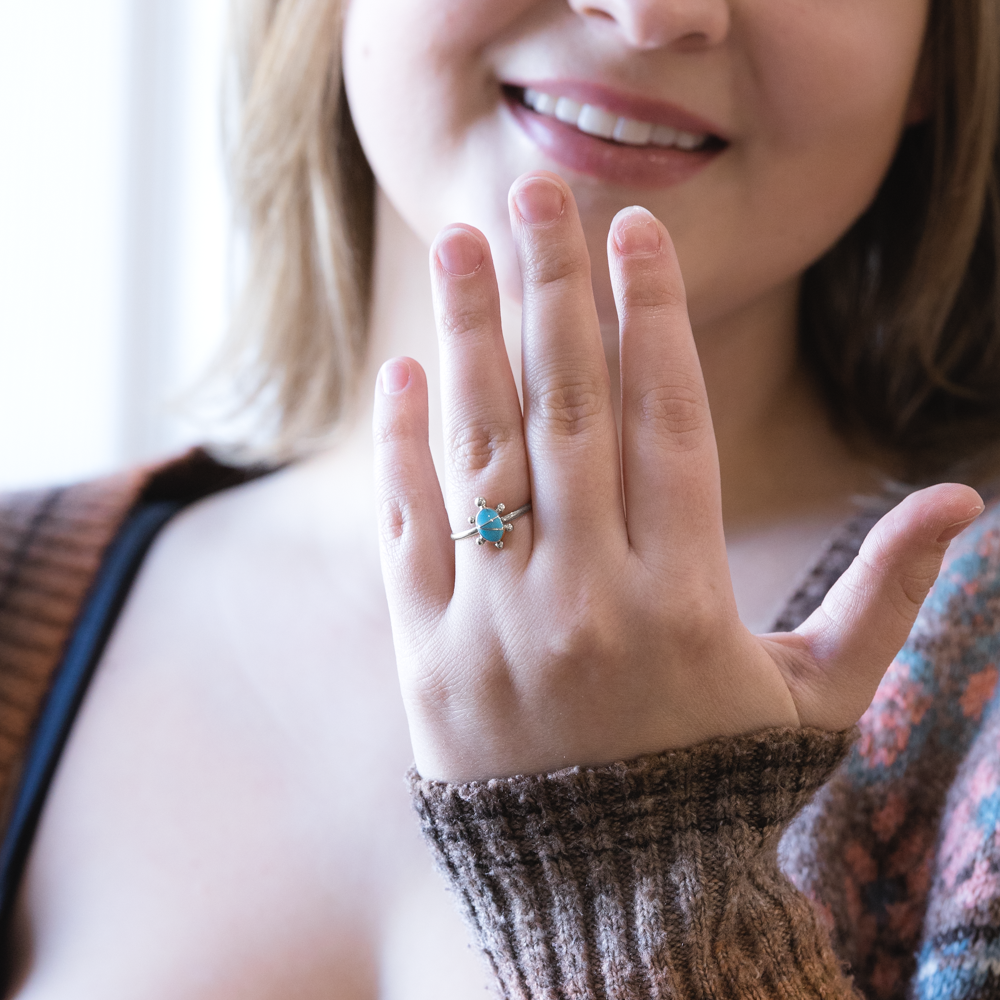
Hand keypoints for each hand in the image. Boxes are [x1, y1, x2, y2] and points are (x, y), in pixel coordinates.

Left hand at [373, 171, 982, 782]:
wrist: (611, 899)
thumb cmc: (716, 781)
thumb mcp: (816, 696)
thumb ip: (887, 596)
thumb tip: (962, 503)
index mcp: (686, 599)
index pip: (667, 422)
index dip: (654, 316)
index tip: (636, 233)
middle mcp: (586, 599)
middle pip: (567, 410)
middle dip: (552, 289)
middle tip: (536, 194)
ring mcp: (497, 627)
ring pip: (480, 452)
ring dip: (467, 336)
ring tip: (456, 243)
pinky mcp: (428, 659)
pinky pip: (408, 532)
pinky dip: (401, 449)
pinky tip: (404, 374)